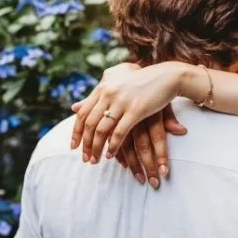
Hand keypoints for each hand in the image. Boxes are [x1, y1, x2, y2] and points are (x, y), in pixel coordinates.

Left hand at [71, 62, 188, 181]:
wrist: (165, 76)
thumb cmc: (139, 82)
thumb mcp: (115, 85)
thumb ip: (95, 97)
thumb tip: (74, 107)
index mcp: (102, 88)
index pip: (83, 113)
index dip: (76, 132)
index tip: (73, 147)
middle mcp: (108, 93)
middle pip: (89, 123)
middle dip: (86, 144)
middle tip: (85, 159)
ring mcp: (121, 101)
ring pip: (101, 130)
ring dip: (97, 148)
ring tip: (96, 161)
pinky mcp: (135, 110)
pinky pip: (119, 133)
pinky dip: (113, 146)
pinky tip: (111, 156)